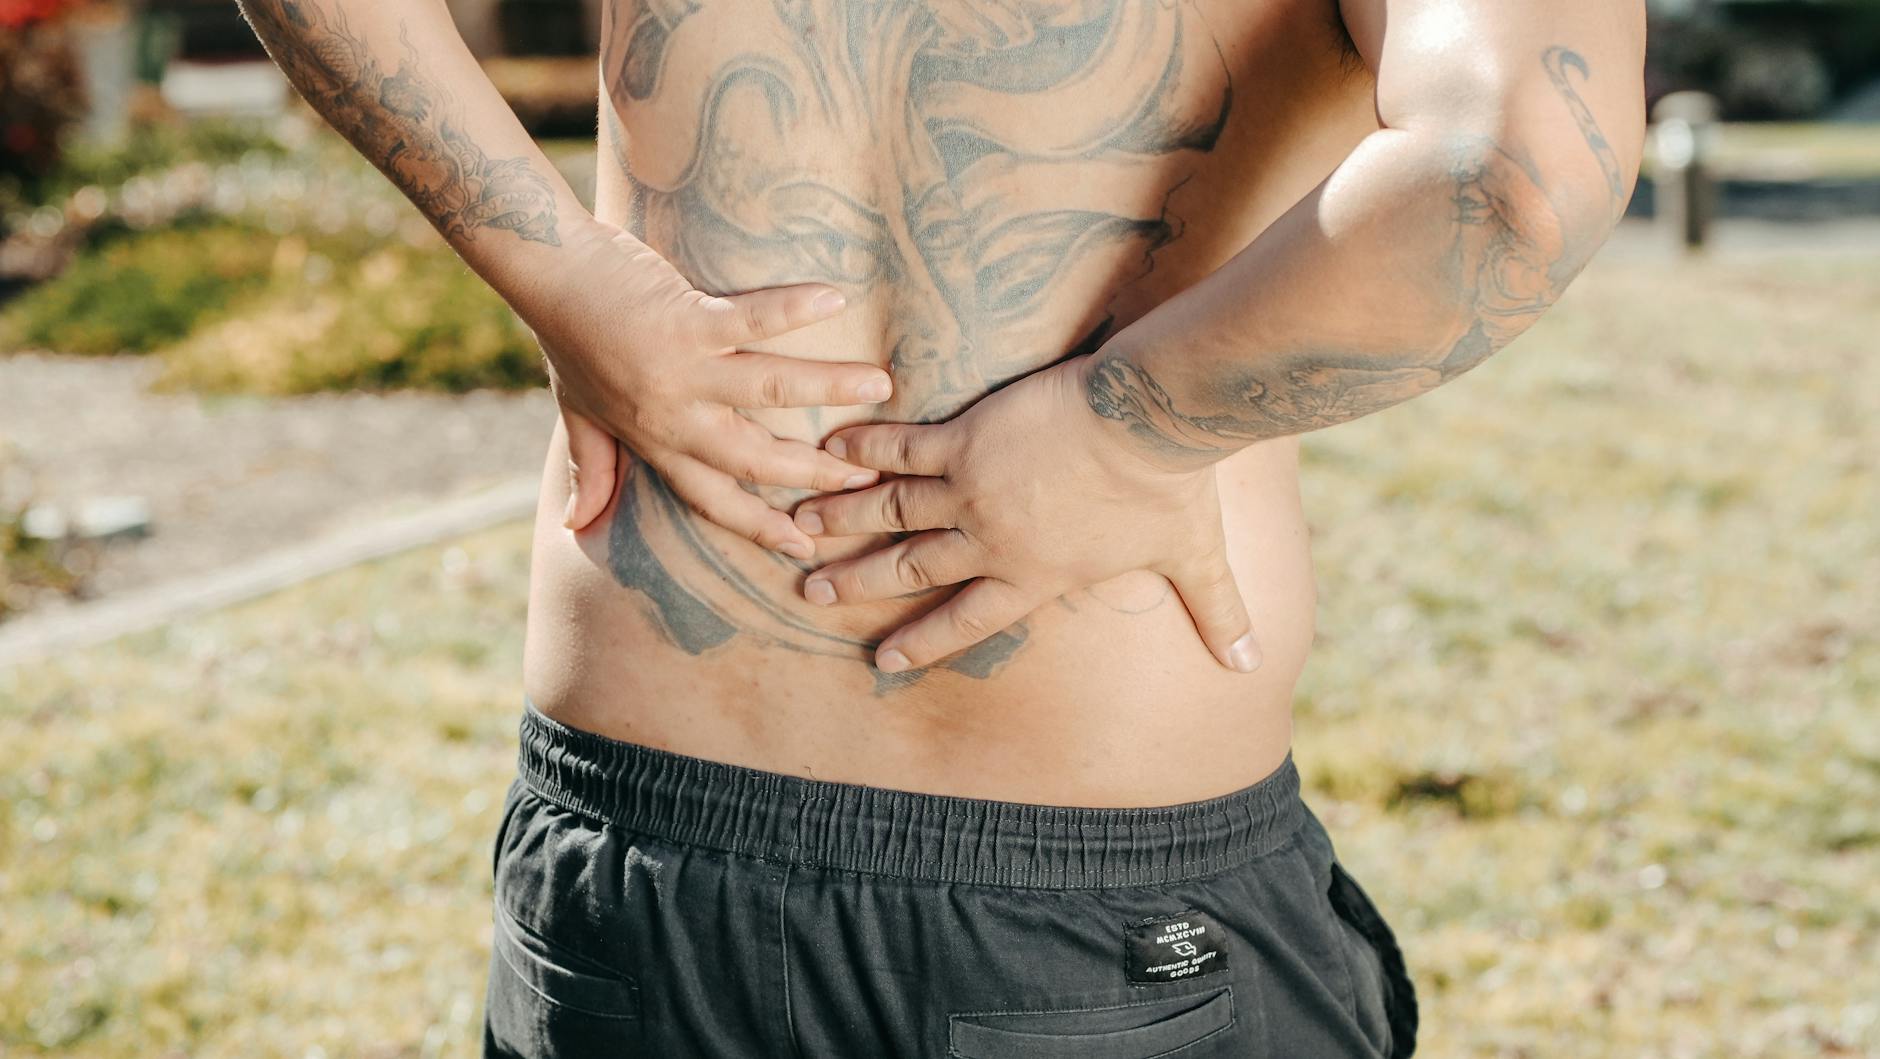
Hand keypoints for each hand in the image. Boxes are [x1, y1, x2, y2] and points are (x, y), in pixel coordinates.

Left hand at [525, 221, 890, 556]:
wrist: (545, 273)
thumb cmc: (567, 335)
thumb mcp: (578, 411)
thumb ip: (590, 467)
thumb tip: (576, 527)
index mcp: (656, 441)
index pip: (715, 498)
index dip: (761, 526)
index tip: (807, 544)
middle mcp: (674, 416)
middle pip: (756, 458)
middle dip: (814, 471)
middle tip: (867, 475)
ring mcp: (682, 369)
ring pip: (768, 392)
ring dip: (828, 388)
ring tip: (880, 385)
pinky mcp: (685, 320)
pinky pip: (750, 321)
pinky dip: (792, 310)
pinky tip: (836, 299)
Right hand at [790, 356, 1260, 673]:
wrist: (1149, 424)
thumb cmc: (1170, 491)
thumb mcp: (1194, 560)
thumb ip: (1217, 612)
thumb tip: (1251, 663)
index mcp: (1033, 575)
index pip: (967, 618)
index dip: (923, 640)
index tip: (885, 658)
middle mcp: (991, 540)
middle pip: (912, 568)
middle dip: (860, 583)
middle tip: (813, 594)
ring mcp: (971, 489)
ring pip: (892, 511)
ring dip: (842, 519)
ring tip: (798, 524)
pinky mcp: (966, 437)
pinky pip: (902, 448)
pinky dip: (865, 448)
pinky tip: (831, 446)